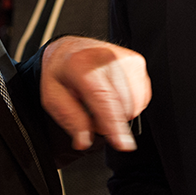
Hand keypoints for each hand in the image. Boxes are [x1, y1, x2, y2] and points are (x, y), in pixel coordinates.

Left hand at [40, 36, 150, 151]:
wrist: (70, 49)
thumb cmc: (61, 73)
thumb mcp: (52, 98)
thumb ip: (70, 119)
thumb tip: (84, 141)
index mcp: (82, 65)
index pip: (104, 98)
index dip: (114, 124)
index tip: (122, 145)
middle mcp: (107, 57)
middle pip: (123, 105)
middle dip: (109, 121)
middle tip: (91, 113)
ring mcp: (125, 58)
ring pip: (136, 104)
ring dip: (121, 112)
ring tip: (102, 101)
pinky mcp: (137, 62)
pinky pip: (142, 97)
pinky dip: (130, 103)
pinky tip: (114, 95)